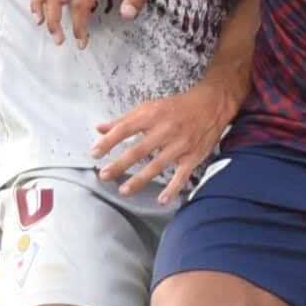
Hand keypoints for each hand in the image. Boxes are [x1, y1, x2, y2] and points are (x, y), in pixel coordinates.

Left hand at [93, 81, 241, 203]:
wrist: (211, 105)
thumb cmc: (177, 107)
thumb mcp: (149, 107)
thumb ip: (124, 119)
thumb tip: (100, 128)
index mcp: (152, 115)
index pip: (125, 129)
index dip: (109, 142)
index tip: (95, 153)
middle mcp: (165, 130)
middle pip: (139, 150)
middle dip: (120, 164)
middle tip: (104, 175)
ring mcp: (180, 144)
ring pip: (157, 165)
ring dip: (140, 179)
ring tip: (123, 190)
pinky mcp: (193, 156)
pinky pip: (182, 175)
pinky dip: (172, 189)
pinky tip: (161, 200)